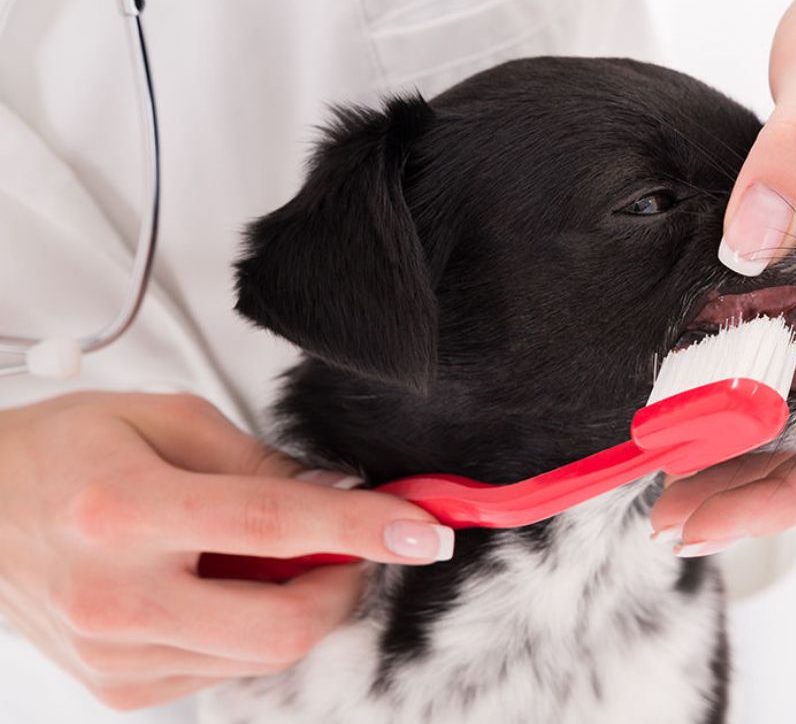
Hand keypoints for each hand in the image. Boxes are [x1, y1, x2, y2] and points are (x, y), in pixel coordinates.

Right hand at [0, 392, 451, 709]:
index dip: (364, 529)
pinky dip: (248, 629)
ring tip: (257, 555)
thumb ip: (258, 461)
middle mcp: (117, 596)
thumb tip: (337, 498)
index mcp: (125, 511)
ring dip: (295, 605)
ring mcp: (116, 655)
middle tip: (349, 547)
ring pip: (261, 654)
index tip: (425, 530)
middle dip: (344, 587)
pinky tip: (217, 586)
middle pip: (282, 624)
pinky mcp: (119, 688)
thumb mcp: (161, 419)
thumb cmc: (58, 455)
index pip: (276, 527)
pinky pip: (226, 670)